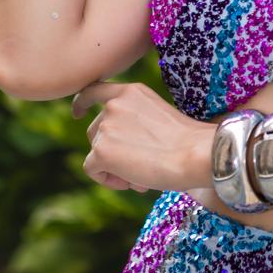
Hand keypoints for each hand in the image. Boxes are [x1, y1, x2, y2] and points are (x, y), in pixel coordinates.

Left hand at [71, 80, 212, 192]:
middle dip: (109, 150)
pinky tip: (132, 182)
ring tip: (141, 176)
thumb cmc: (186, 142)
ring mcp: (105, 127)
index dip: (83, 102)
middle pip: (93, 131)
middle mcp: (114, 104)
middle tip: (137, 167)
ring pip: (95, 153)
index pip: (95, 90)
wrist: (195, 154)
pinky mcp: (101, 151)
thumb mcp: (156, 117)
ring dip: (113, 167)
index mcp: (131, 92)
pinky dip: (107, 180)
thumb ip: (134, 121)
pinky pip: (92, 170)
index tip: (78, 113)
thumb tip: (118, 149)